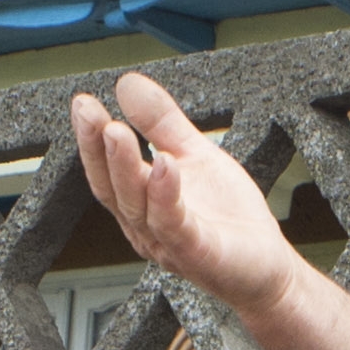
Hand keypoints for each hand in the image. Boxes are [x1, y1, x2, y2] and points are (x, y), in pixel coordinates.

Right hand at [72, 70, 306, 316]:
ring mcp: (168, 242)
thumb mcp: (194, 155)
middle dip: (96, 148)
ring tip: (117, 131)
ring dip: (124, 167)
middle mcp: (145, 226)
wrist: (267, 266)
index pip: (106, 170)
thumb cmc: (229, 219)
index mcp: (140, 203)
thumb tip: (127, 84)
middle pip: (111, 187)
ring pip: (136, 205)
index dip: (90, 139)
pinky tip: (165, 165)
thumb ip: (161, 123)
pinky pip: (174, 224)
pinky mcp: (196, 252)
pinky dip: (165, 194)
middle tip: (88, 112)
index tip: (82, 103)